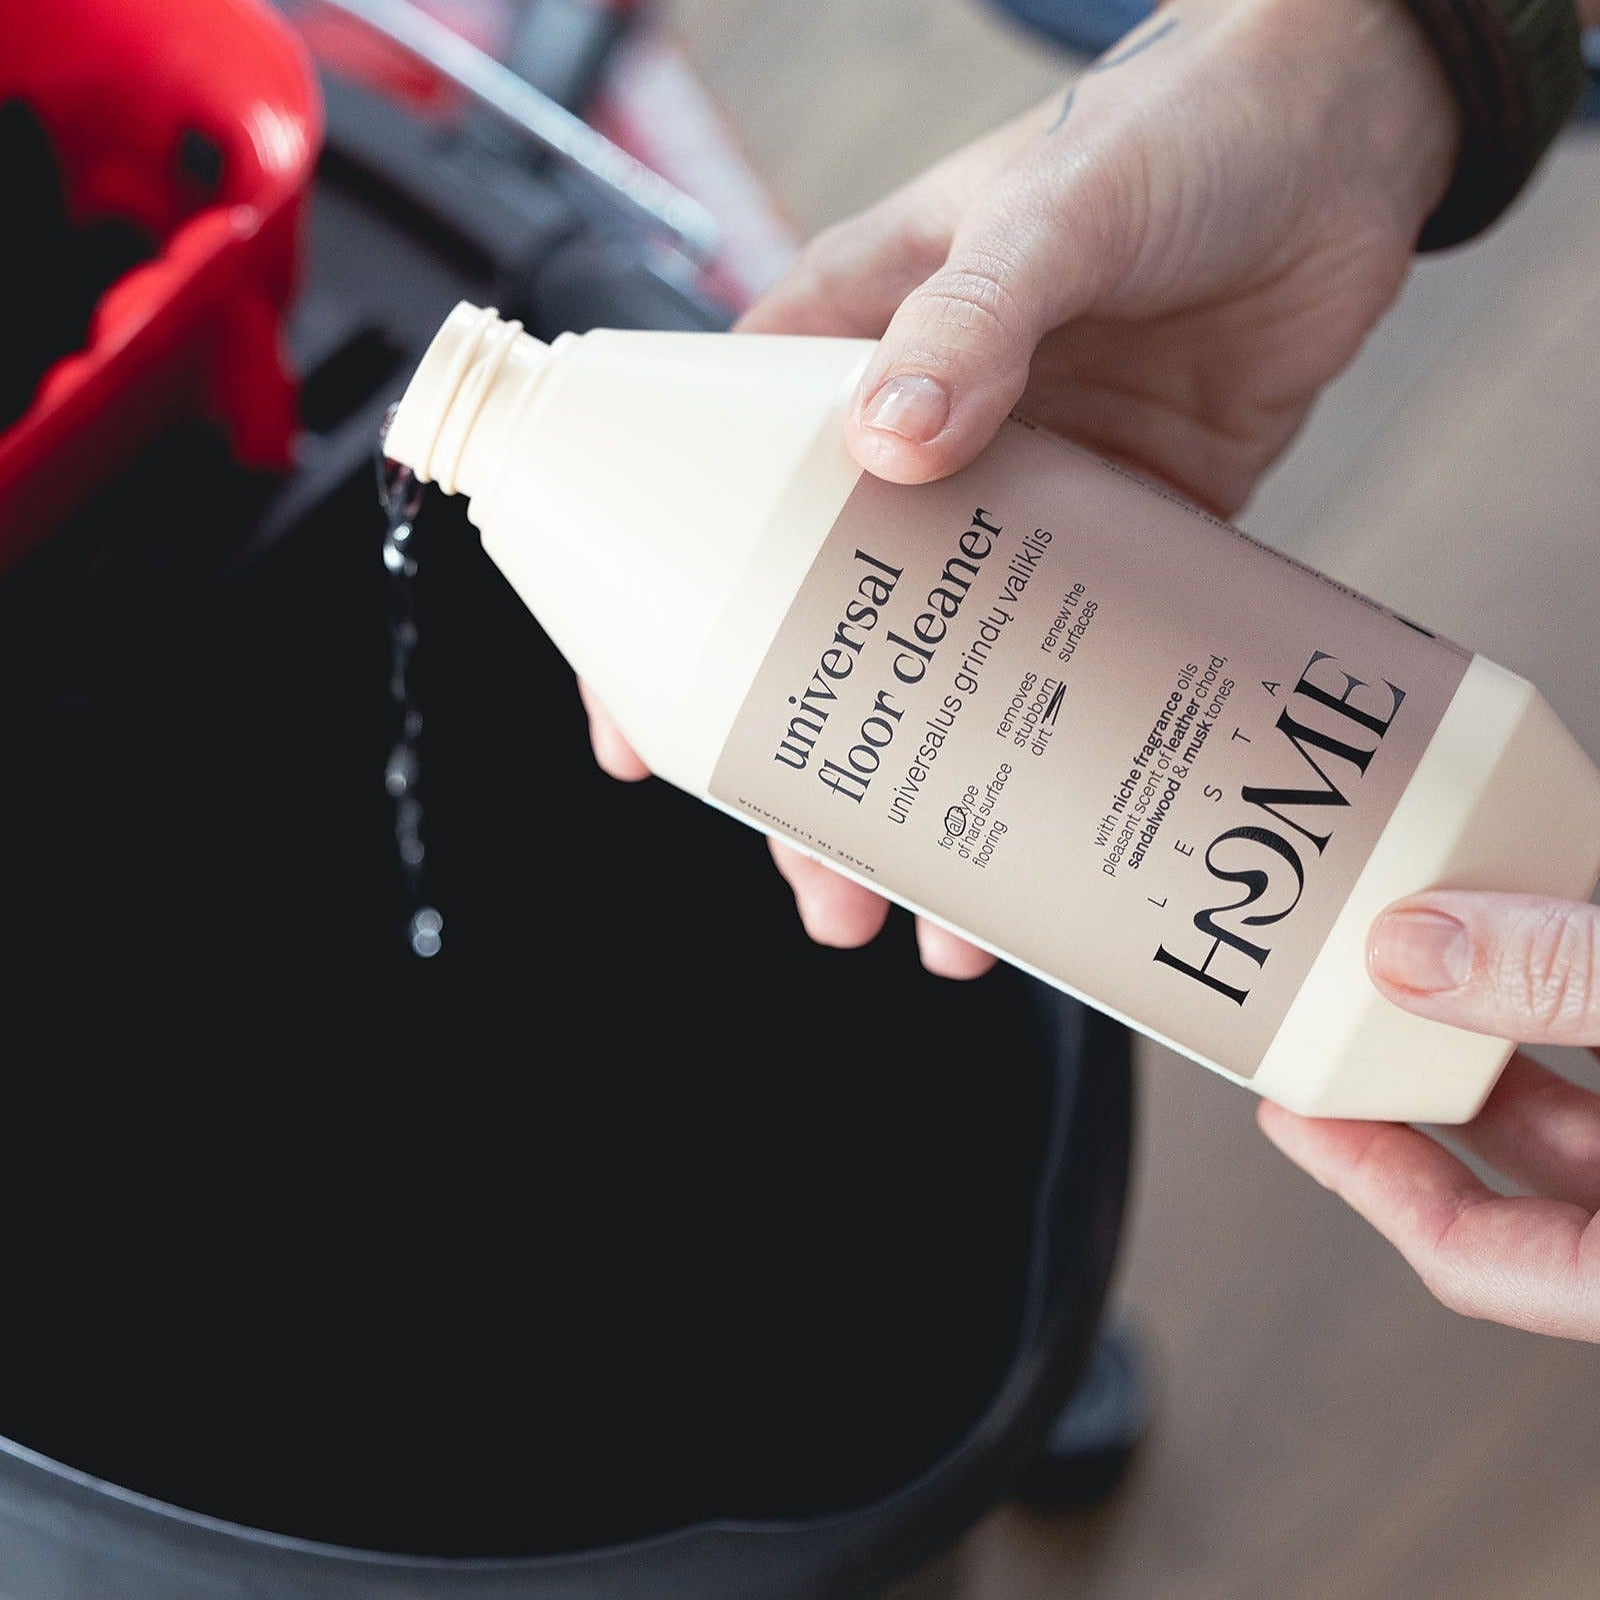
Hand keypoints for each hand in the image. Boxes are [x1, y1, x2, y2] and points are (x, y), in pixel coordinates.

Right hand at [583, 0, 1460, 972]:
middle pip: (826, 629)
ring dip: (933, 791)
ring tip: (928, 909)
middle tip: (815, 872)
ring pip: (944, 671)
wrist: (1347, 137)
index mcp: (850, 353)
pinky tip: (1050, 839)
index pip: (708, 500)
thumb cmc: (1171, 127)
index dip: (662, 627)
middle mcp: (920, 441)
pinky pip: (1068, 661)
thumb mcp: (1049, 210)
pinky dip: (1053, 756)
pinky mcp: (1123, 535)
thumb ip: (969, 320)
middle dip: (812, 765)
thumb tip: (890, 444)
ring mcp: (1020, 500)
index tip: (641, 738)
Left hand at [1259, 891, 1599, 1341]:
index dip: (1368, 1184)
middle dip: (1423, 1071)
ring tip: (1420, 937)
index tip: (1291, 1114)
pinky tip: (1534, 911)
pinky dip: (1577, 981)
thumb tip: (1416, 952)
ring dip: (1506, 1013)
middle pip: (1528, 1161)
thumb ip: (1567, 983)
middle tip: (1339, 1004)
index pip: (1479, 1260)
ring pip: (1587, 1092)